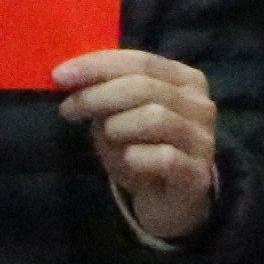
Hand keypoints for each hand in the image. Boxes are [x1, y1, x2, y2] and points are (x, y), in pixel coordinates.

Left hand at [58, 48, 220, 246]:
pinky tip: (127, 162)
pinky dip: (136, 157)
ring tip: (106, 139)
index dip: (98, 65)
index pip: (141, 61)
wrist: (168, 202)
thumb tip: (70, 77)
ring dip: (118, 126)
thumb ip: (104, 93)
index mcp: (184, 80)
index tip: (60, 75)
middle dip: (98, 95)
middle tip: (68, 109)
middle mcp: (200, 105)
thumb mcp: (119, 116)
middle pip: (145, 86)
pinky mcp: (197, 174)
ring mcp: (203, 139)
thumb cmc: (142, 151)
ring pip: (155, 117)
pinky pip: (163, 157)